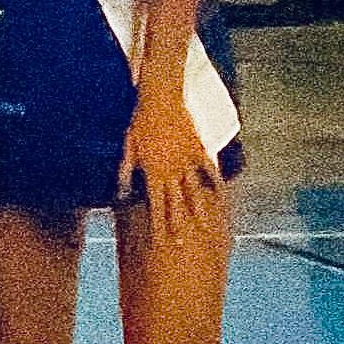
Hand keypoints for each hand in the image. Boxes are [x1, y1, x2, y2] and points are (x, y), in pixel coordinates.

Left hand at [119, 79, 223, 243]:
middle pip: (175, 203)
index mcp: (152, 171)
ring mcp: (186, 161)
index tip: (161, 240)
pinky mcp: (198, 150)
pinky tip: (222, 196)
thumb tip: (121, 190)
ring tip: (205, 227)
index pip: (155, 204)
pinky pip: (208, 169)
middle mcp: (170, 170)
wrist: (159, 99)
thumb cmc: (139, 123)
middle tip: (181, 244)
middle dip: (178, 224)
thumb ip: (126, 170)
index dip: (158, 223)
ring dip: (199, 210)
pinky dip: (215, 182)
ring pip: (194, 191)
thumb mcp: (128, 147)